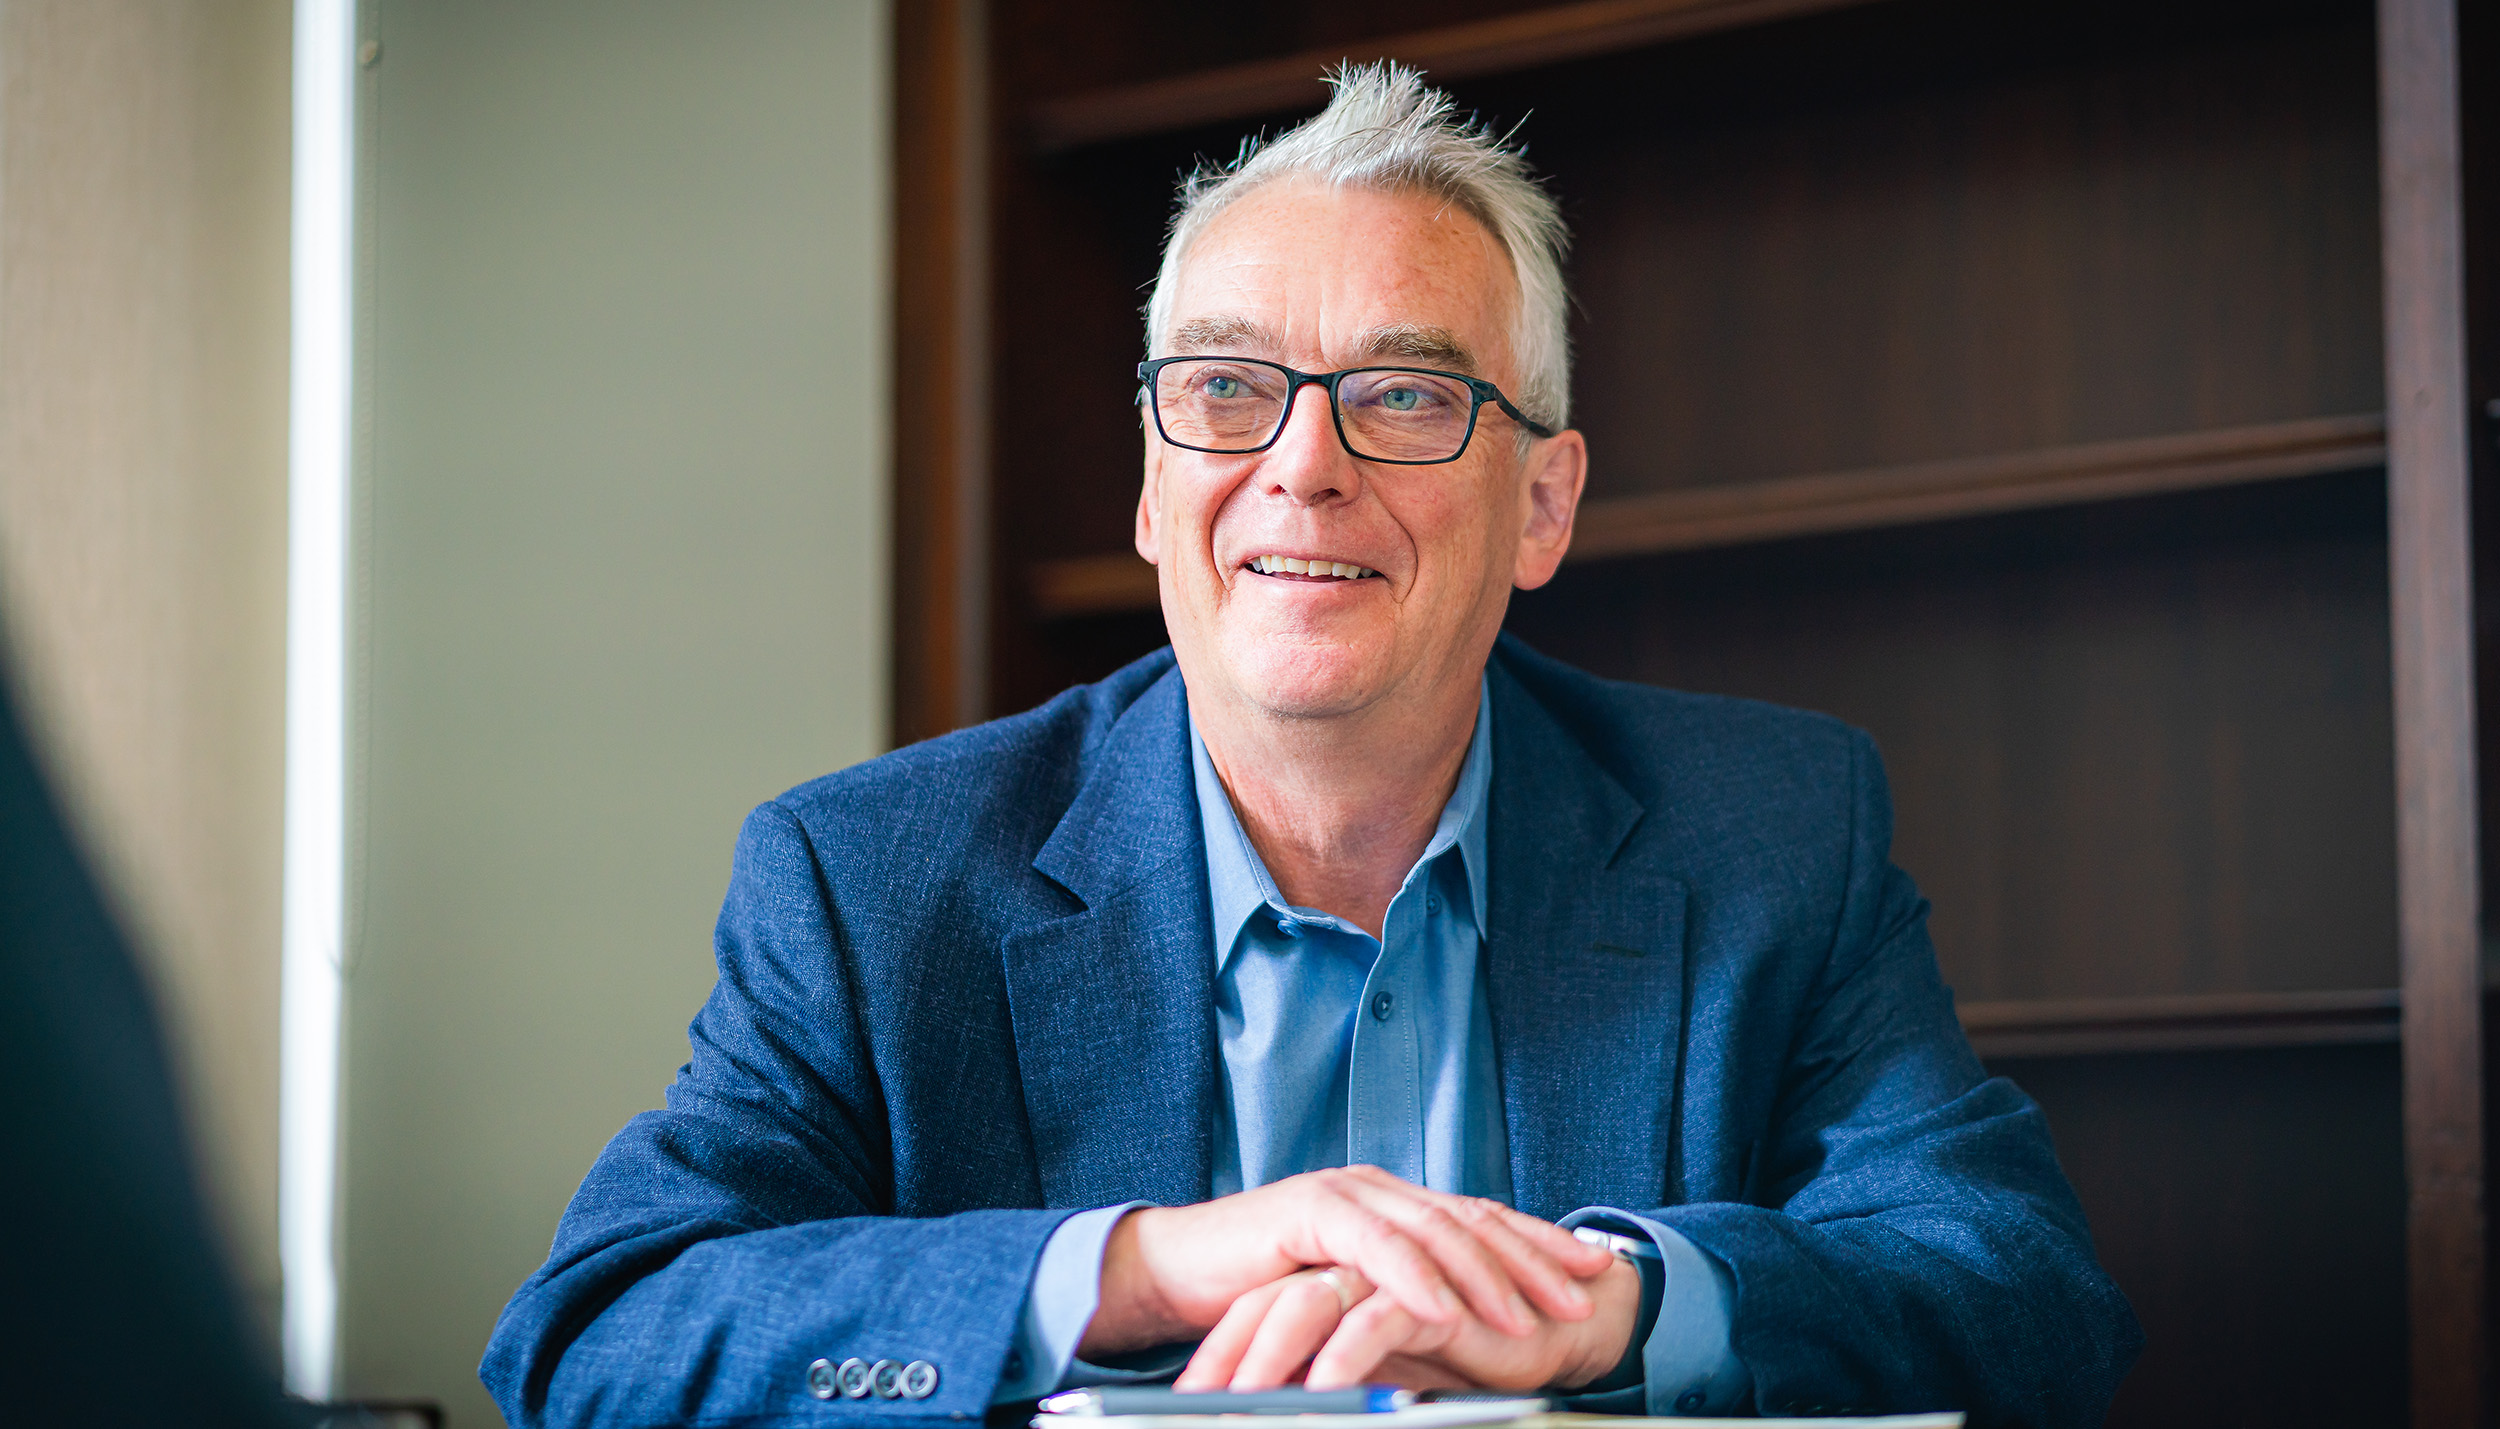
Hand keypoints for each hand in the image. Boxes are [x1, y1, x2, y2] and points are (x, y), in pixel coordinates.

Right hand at [1079, 1166, 1614, 1358]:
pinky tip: (1448, 1309)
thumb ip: (1397, 1297)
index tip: (1595, 1269)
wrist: (1176, 1273)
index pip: (1479, 1217)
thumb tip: (1462, 1328)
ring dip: (1489, 1274)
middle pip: (1472, 1218)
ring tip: (1531, 1315)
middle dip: (1535, 1257)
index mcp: (1391, 1203)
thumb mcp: (1348, 1296)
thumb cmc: (1259, 1290)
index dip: (1539, 1241)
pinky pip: (1374, 1246)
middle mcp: (1376, 1189)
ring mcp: (1344, 1193)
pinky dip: (1416, 1278)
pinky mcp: (1308, 1211)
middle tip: (1585, 1293)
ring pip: (1434, 1230)